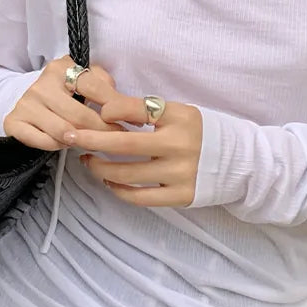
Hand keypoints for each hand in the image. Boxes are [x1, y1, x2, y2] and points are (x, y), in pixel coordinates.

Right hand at [3, 56, 126, 150]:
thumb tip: (133, 110)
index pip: (94, 87)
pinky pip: (43, 142)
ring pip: (63, 131)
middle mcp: (42, 83)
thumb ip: (107, 88)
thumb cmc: (65, 94)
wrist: (28, 103)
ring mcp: (26, 103)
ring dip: (80, 140)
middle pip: (80, 115)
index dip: (115, 107)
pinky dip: (58, 146)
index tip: (130, 123)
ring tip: (90, 142)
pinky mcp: (14, 122)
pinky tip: (65, 144)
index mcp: (62, 68)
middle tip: (114, 141)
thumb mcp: (85, 81)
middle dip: (102, 131)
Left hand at [68, 93, 202, 207]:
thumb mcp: (180, 112)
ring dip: (99, 167)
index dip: (110, 110)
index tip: (96, 113)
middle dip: (90, 139)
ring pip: (126, 174)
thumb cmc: (200, 132)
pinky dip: (118, 189)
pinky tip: (108, 181)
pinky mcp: (181, 196)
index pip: (137, 109)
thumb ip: (148, 112)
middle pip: (124, 144)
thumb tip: (105, 110)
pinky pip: (139, 197)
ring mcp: (180, 173)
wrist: (238, 161)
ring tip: (87, 160)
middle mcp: (180, 145)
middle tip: (68, 136)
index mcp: (180, 117)